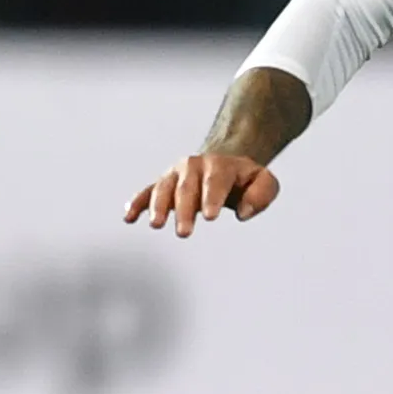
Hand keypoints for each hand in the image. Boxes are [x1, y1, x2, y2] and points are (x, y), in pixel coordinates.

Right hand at [124, 153, 280, 237]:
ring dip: (158, 206)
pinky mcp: (162, 183)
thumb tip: (244, 212)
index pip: (215, 181)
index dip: (211, 198)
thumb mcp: (263, 180)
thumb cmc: (244, 178)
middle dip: (184, 210)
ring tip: (156, 225)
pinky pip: (146, 192)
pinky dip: (137, 203)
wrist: (223, 160)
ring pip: (163, 188)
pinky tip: (129, 217)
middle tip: (184, 233)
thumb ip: (262, 193)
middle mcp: (193, 166)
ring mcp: (175, 174)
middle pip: (186, 188)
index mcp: (219, 165)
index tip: (210, 217)